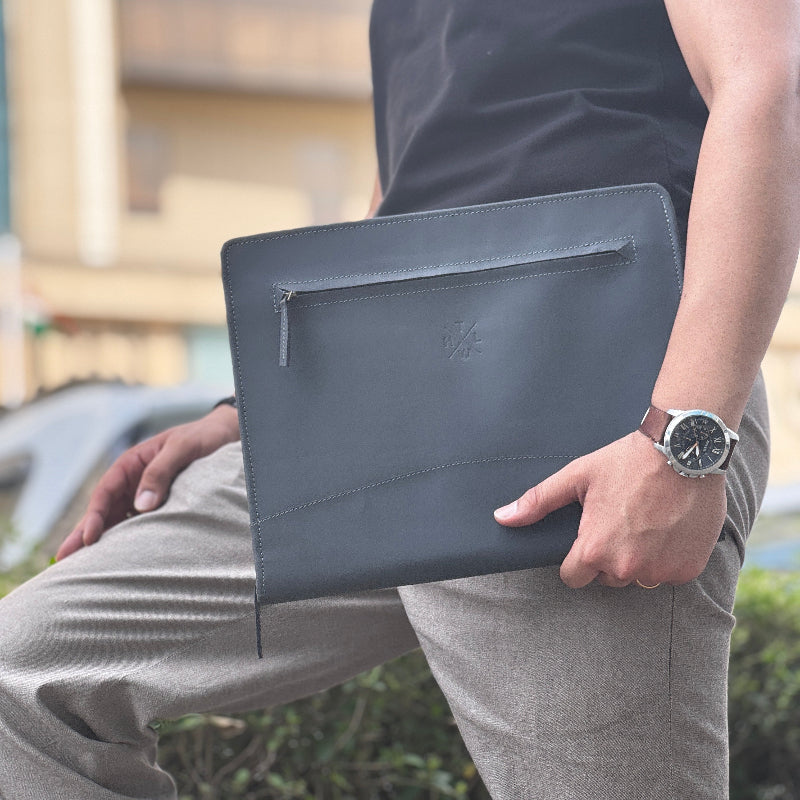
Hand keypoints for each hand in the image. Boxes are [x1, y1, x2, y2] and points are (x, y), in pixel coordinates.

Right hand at [55, 404, 239, 561]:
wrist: (226, 436)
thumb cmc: (202, 437)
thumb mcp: (182, 448)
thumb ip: (161, 471)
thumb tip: (141, 505)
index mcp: (131, 463)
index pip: (105, 492)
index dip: (94, 516)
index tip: (89, 538)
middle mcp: (133, 481)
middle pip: (103, 511)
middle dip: (83, 535)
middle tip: (62, 561)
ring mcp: (144, 495)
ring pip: (117, 521)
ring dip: (103, 542)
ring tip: (84, 569)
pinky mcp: (160, 506)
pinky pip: (139, 525)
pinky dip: (128, 540)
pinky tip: (121, 559)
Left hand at [493, 431, 726, 587]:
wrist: (683, 451)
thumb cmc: (626, 462)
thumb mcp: (577, 476)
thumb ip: (538, 502)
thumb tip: (502, 518)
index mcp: (594, 550)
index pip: (573, 577)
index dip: (576, 559)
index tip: (588, 538)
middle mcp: (626, 568)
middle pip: (607, 577)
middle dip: (609, 557)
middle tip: (620, 522)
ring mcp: (660, 572)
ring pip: (639, 578)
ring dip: (640, 559)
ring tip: (646, 522)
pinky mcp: (688, 569)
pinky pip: (671, 573)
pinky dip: (669, 557)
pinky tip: (668, 527)